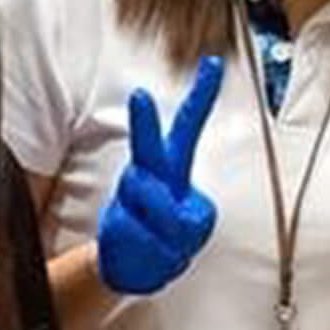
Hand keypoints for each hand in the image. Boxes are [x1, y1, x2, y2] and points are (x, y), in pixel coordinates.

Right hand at [97, 55, 225, 295]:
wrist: (133, 266)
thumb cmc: (168, 235)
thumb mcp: (196, 224)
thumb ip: (190, 217)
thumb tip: (168, 216)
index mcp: (173, 167)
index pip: (188, 126)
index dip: (202, 96)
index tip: (213, 63)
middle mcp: (147, 174)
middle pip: (149, 148)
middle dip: (144, 123)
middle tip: (140, 96)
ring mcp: (130, 197)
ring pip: (156, 206)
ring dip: (170, 232)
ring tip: (165, 241)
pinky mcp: (116, 221)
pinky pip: (148, 237)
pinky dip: (160, 253)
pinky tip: (152, 252)